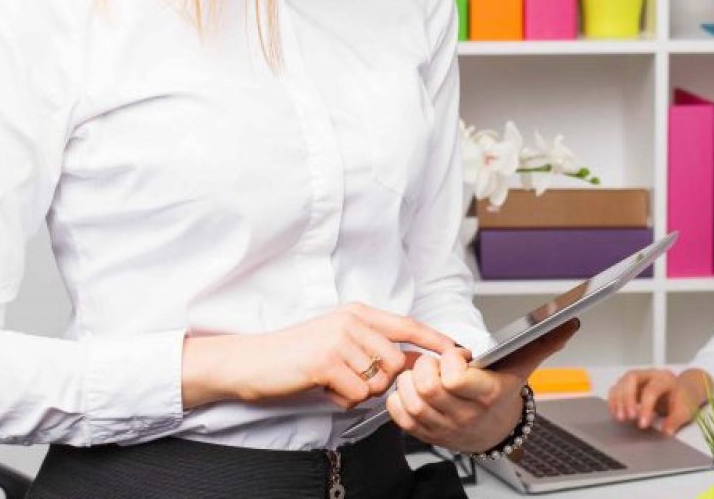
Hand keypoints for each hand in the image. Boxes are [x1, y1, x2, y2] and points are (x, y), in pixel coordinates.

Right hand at [180, 302, 458, 410]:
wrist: (253, 361)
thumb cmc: (296, 355)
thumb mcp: (339, 340)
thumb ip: (373, 346)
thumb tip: (412, 363)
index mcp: (358, 313)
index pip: (408, 325)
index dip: (437, 340)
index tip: (461, 351)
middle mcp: (352, 321)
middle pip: (397, 362)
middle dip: (381, 380)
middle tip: (351, 378)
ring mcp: (339, 340)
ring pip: (378, 381)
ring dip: (359, 391)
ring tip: (333, 381)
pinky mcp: (326, 362)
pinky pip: (357, 394)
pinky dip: (342, 400)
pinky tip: (324, 388)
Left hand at [387, 319, 579, 452]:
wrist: (495, 433)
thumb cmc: (502, 395)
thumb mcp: (522, 367)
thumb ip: (542, 343)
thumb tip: (569, 323)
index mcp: (486, 395)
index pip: (454, 378)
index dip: (450, 360)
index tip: (459, 356)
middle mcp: (463, 414)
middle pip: (428, 387)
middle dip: (427, 365)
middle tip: (436, 362)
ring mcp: (442, 426)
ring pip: (411, 398)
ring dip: (411, 380)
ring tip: (425, 373)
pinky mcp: (424, 434)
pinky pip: (399, 415)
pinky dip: (400, 398)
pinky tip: (415, 389)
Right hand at [606, 367, 712, 434]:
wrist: (685, 391)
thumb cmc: (684, 398)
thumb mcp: (685, 411)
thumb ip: (675, 421)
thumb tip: (666, 431)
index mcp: (665, 379)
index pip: (651, 389)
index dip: (646, 407)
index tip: (643, 423)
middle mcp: (650, 375)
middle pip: (632, 378)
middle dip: (627, 398)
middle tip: (628, 417)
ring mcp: (639, 378)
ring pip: (622, 382)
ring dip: (618, 400)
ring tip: (620, 417)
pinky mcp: (631, 386)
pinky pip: (617, 389)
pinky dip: (614, 400)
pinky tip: (616, 413)